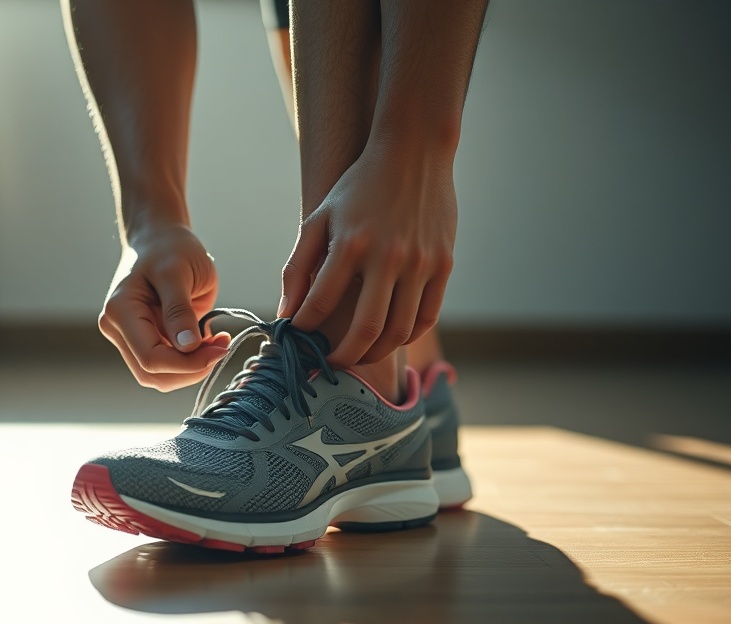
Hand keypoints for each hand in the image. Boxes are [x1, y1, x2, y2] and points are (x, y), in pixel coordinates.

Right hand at [99, 223, 230, 390]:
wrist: (162, 238)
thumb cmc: (170, 247)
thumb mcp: (178, 272)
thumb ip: (179, 310)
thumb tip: (186, 347)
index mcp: (120, 311)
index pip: (150, 358)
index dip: (187, 363)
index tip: (219, 348)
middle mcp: (118, 329)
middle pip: (153, 374)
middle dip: (191, 369)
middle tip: (221, 347)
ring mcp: (130, 337)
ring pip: (160, 376)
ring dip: (192, 368)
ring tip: (217, 343)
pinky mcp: (146, 339)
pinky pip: (168, 365)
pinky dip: (192, 361)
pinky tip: (209, 341)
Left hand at [279, 139, 455, 368]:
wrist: (415, 152)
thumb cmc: (359, 187)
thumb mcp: (320, 218)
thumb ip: (299, 267)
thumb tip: (286, 314)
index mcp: (351, 243)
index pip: (320, 304)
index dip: (304, 330)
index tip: (298, 340)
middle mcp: (388, 256)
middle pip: (366, 330)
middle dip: (343, 357)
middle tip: (330, 364)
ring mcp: (421, 263)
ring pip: (399, 331)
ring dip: (374, 353)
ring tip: (357, 355)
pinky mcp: (444, 265)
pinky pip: (427, 317)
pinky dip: (405, 336)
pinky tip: (388, 338)